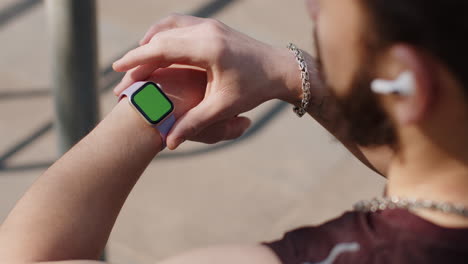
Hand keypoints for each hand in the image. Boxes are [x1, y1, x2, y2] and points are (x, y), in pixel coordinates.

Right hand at [113, 14, 301, 148]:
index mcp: (208, 48)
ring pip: (169, 26)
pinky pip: (180, 24)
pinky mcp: (213, 25)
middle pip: (161, 37)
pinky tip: (159, 49)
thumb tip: (169, 142)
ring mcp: (211, 24)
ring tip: (136, 60)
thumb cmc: (254, 88)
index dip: (137, 59)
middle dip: (139, 55)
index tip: (117, 69)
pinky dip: (164, 35)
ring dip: (150, 41)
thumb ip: (195, 123)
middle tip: (121, 72)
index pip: (162, 49)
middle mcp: (207, 31)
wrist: (279, 68)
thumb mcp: (224, 107)